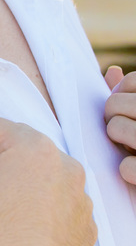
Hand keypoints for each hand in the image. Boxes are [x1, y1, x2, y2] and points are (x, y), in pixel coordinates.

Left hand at [104, 65, 135, 184]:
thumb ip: (129, 98)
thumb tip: (112, 71)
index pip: (134, 81)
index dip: (120, 94)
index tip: (125, 110)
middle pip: (115, 104)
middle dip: (112, 119)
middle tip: (121, 134)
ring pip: (116, 129)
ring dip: (118, 144)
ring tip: (130, 150)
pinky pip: (126, 167)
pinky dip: (127, 173)